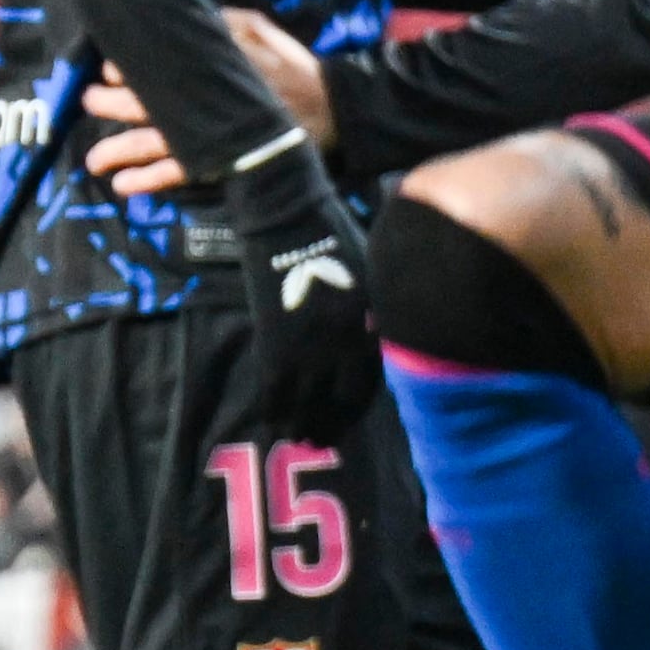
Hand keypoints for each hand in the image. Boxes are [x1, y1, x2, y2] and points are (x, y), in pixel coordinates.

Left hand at [82, 15, 331, 197]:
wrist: (331, 112)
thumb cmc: (292, 69)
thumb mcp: (261, 30)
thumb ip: (224, 22)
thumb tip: (188, 16)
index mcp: (214, 63)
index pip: (162, 63)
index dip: (129, 68)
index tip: (108, 69)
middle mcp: (207, 99)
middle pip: (148, 102)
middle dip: (112, 103)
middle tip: (89, 101)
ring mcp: (214, 134)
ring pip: (154, 141)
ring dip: (119, 150)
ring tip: (95, 159)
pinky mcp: (222, 162)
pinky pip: (179, 172)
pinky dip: (149, 180)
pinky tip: (125, 186)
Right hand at [221, 137, 379, 441]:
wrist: (287, 211)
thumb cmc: (334, 231)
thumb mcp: (373, 273)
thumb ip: (376, 313)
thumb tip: (378, 344)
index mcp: (376, 324)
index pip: (373, 382)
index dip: (357, 409)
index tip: (347, 422)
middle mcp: (349, 341)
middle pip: (342, 400)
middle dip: (330, 425)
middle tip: (319, 439)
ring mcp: (311, 343)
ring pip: (306, 401)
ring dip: (300, 424)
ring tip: (296, 436)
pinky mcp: (275, 338)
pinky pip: (274, 387)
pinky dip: (273, 408)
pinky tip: (272, 419)